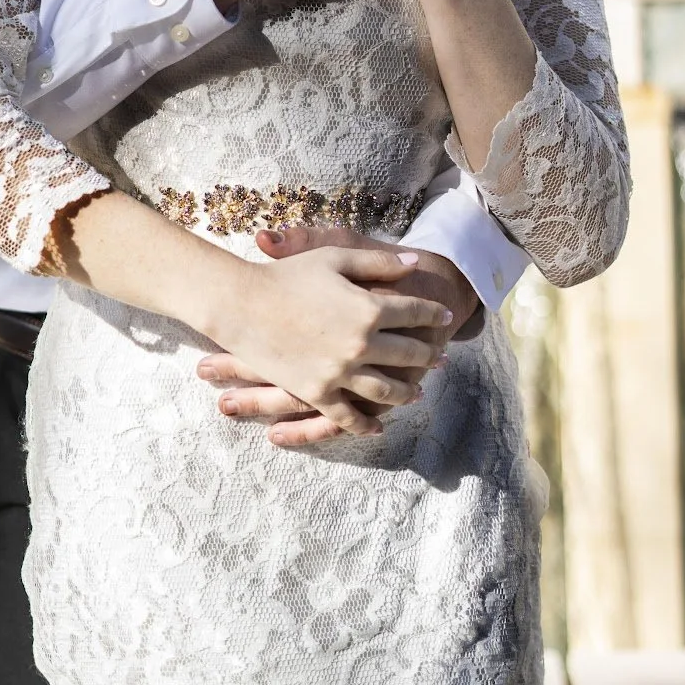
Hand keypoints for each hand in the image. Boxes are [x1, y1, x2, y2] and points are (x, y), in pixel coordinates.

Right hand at [196, 227, 481, 447]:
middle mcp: (361, 345)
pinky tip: (378, 427)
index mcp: (369, 308)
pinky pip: (349, 417)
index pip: (415, 314)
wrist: (241, 304)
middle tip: (440, 358)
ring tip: (418, 392)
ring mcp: (340, 374)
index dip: (432, 315)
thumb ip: (379, 262)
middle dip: (428, 355)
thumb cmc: (287, 275)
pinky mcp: (318, 393)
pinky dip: (366, 425)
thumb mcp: (335, 258)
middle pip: (409, 354)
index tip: (443, 317)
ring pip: (387, 391)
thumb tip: (415, 263)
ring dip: (408, 393)